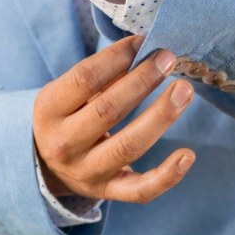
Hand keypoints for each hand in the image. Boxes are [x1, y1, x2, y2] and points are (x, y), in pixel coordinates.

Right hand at [33, 36, 194, 202]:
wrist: (46, 163)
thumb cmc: (65, 114)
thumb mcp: (67, 91)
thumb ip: (101, 74)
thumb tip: (144, 50)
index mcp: (49, 109)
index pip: (85, 78)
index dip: (117, 57)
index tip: (142, 42)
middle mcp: (64, 143)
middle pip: (109, 109)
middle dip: (143, 80)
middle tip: (167, 58)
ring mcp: (86, 172)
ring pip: (129, 146)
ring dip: (160, 116)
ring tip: (184, 90)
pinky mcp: (108, 192)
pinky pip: (140, 190)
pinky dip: (167, 176)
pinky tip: (188, 155)